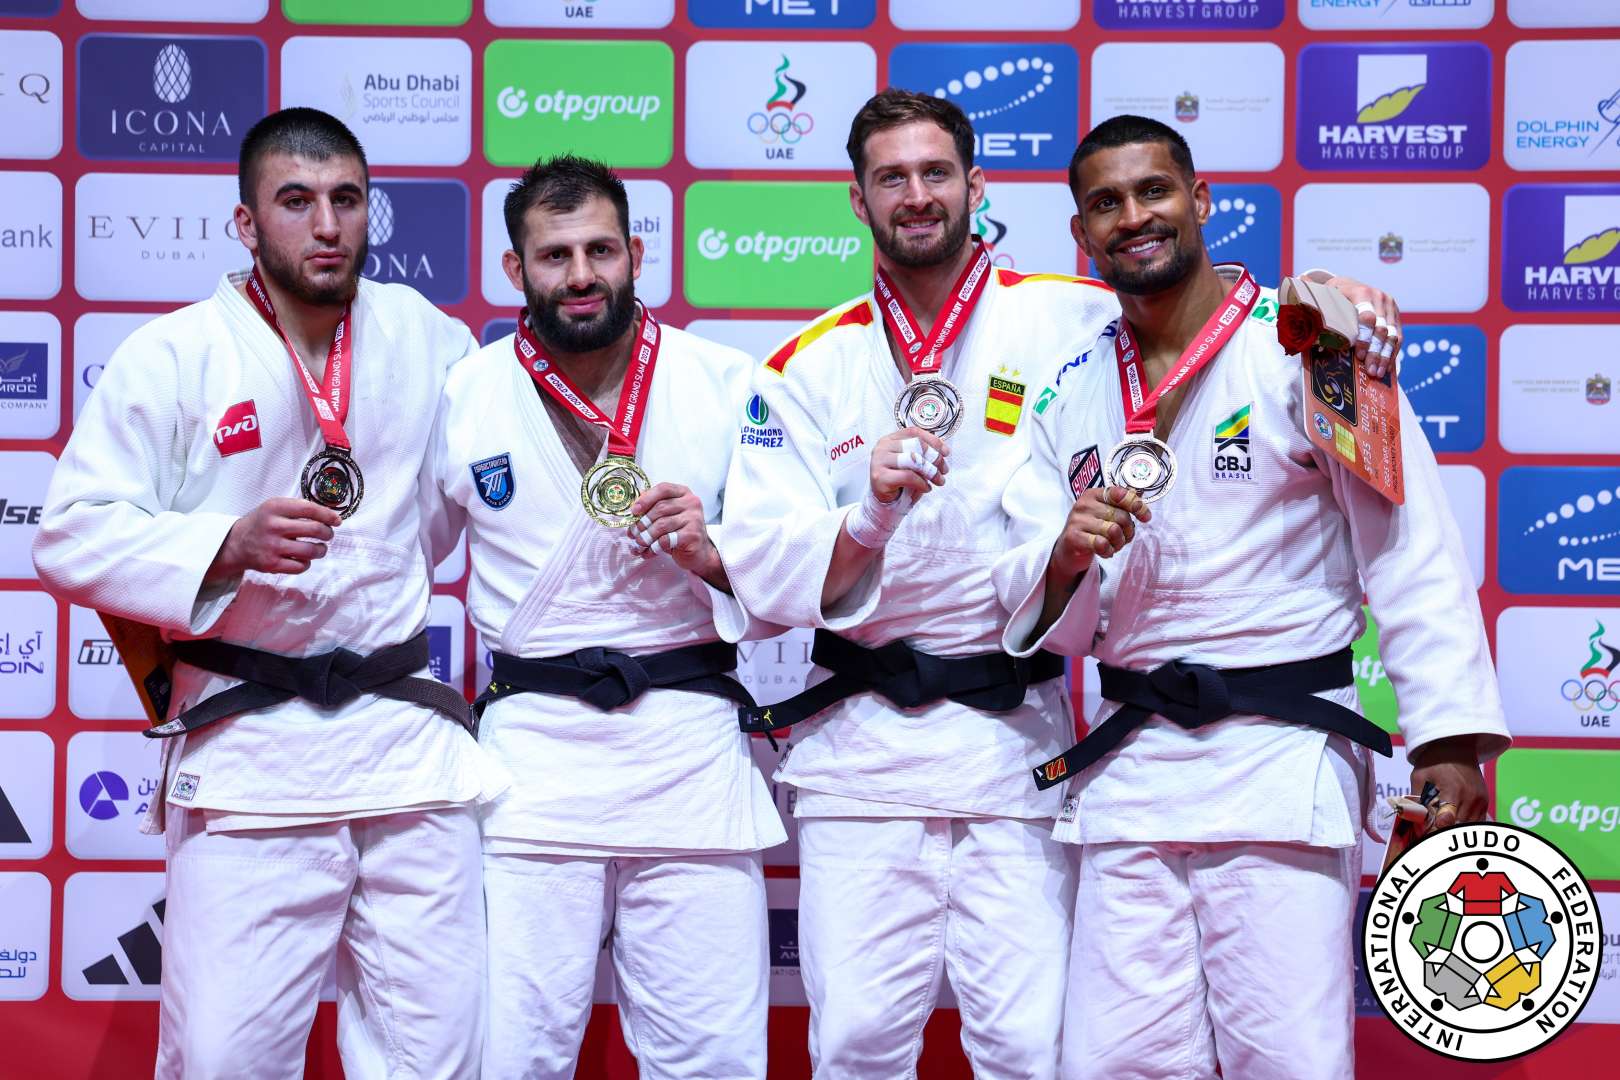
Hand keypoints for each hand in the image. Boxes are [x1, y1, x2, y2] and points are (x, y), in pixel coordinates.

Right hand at [207, 498, 340, 581]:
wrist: (235, 543)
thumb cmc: (262, 523)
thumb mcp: (274, 507)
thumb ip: (298, 508)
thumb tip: (330, 516)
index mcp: (275, 507)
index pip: (309, 509)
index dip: (328, 515)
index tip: (337, 520)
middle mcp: (273, 526)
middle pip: (315, 529)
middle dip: (327, 533)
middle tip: (327, 534)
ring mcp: (272, 547)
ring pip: (311, 550)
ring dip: (321, 550)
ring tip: (319, 548)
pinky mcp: (271, 565)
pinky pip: (301, 566)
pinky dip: (307, 563)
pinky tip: (303, 558)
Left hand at [626, 482, 725, 586]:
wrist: (698, 552)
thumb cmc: (679, 532)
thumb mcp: (667, 516)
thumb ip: (653, 507)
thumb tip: (633, 509)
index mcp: (683, 493)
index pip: (663, 489)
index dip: (646, 499)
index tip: (634, 511)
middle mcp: (691, 503)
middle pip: (660, 508)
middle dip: (643, 522)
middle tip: (633, 533)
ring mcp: (694, 518)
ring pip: (662, 525)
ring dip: (646, 536)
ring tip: (639, 543)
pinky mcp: (693, 535)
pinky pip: (667, 540)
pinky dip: (654, 547)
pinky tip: (649, 552)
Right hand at [869, 427, 949, 504]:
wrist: (885, 501)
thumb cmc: (899, 481)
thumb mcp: (912, 463)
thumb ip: (922, 453)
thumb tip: (942, 450)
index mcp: (890, 439)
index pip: (914, 432)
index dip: (933, 440)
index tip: (945, 452)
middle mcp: (883, 447)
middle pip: (916, 444)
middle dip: (935, 458)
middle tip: (944, 469)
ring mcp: (879, 461)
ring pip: (913, 460)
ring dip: (931, 471)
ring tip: (938, 480)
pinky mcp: (880, 477)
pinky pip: (908, 476)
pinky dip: (921, 483)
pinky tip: (926, 487)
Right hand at [1051, 485, 1150, 581]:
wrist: (1068, 548)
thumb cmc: (1092, 529)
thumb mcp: (1105, 513)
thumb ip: (1121, 505)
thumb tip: (1140, 499)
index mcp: (1094, 494)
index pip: (1120, 494)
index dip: (1137, 505)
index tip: (1146, 517)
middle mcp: (1084, 504)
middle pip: (1121, 516)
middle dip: (1128, 531)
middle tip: (1123, 538)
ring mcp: (1077, 520)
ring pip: (1113, 531)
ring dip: (1119, 543)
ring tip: (1113, 545)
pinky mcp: (1073, 537)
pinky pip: (1102, 544)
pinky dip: (1108, 551)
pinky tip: (1105, 551)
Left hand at [1316, 273, 1402, 379]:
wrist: (1351, 286)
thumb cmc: (1334, 296)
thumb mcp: (1325, 297)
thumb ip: (1318, 305)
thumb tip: (1307, 310)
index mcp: (1361, 292)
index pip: (1366, 317)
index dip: (1364, 337)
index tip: (1359, 355)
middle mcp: (1379, 298)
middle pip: (1381, 329)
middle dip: (1376, 351)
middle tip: (1370, 370)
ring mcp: (1390, 307)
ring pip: (1392, 335)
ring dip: (1385, 356)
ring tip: (1378, 374)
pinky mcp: (1395, 317)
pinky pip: (1397, 337)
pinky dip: (1392, 354)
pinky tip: (1387, 369)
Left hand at [1409, 735, 1488, 830]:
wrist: (1456, 746)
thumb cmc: (1433, 761)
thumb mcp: (1419, 777)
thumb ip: (1418, 801)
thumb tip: (1415, 822)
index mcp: (1452, 790)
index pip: (1446, 821)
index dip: (1434, 831)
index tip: (1424, 835)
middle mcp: (1470, 797)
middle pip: (1457, 827)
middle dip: (1442, 832)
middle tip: (1428, 834)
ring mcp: (1480, 800)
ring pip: (1467, 827)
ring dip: (1454, 830)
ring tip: (1439, 828)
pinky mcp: (1485, 802)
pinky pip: (1476, 822)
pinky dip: (1464, 826)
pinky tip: (1453, 822)